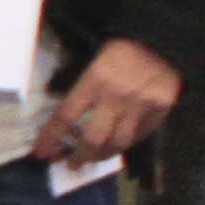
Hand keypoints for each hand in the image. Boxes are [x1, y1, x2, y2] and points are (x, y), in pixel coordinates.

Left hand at [34, 35, 183, 165]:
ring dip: (102, 155)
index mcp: (93, 81)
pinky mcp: (159, 111)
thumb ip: (83, 89)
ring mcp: (139, 107)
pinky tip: (117, 146)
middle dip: (79, 156)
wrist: (163, 40)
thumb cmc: (122, 49)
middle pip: (93, 139)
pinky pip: (139, 136)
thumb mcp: (94, 62)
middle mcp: (115, 98)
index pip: (65, 116)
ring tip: (93, 159)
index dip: (51, 137)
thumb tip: (66, 119)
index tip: (40, 152)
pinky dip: (125, 144)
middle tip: (71, 164)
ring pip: (118, 143)